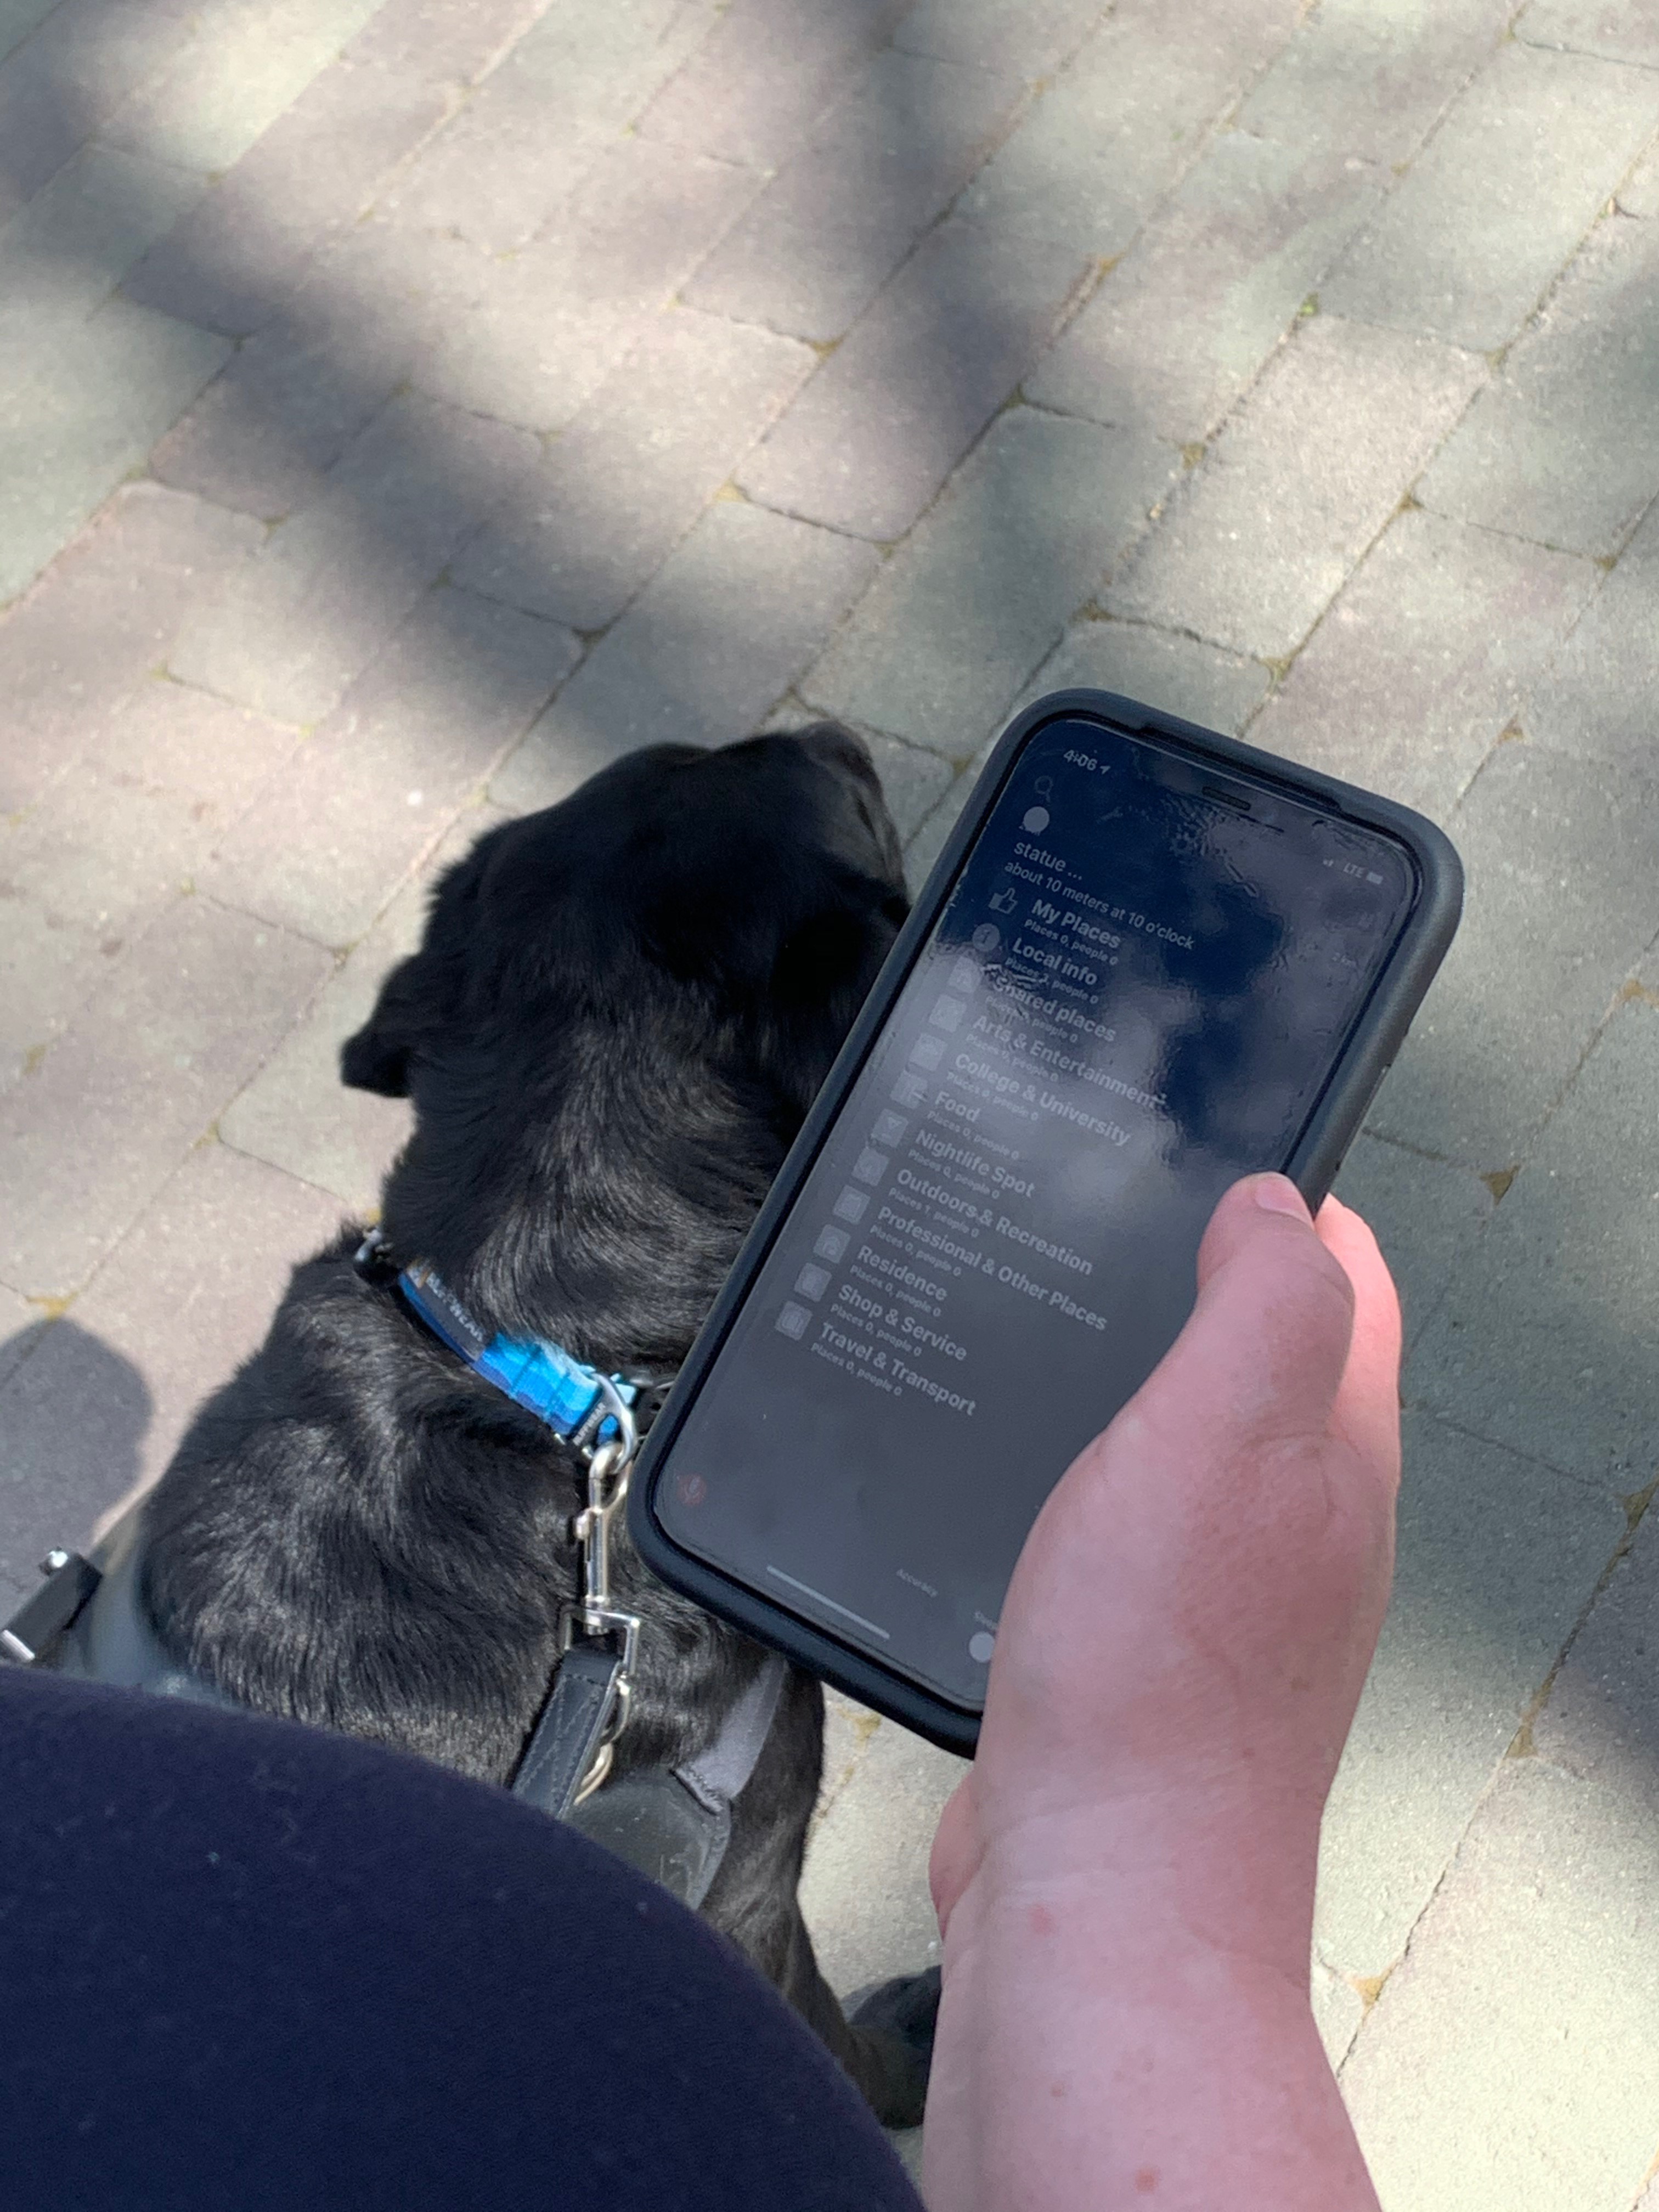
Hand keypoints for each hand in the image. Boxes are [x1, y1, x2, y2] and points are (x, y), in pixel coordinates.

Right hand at [923, 1175, 1399, 2211]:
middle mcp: (1305, 1523)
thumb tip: (1280, 1203)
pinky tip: (1046, 1475)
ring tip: (1083, 1326)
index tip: (1219, 1149)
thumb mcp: (1223, 1433)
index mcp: (1337, 1455)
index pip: (1349, 1285)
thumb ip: (1266, 1304)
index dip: (1295, 1202)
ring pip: (1207, 1444)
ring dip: (1158, 1379)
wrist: (1101, 1884)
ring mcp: (1233, 1595)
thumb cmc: (1159, 1668)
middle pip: (1282, 1360)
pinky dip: (1105, 1473)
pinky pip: (1142, 1525)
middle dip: (1221, 1280)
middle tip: (1133, 1220)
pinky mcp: (1154, 1654)